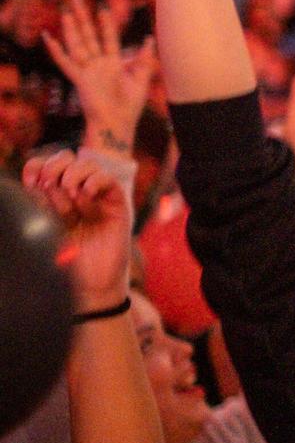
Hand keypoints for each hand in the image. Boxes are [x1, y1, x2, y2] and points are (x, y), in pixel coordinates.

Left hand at [22, 149, 132, 308]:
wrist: (92, 283)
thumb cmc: (70, 262)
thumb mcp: (48, 230)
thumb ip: (42, 206)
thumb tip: (34, 181)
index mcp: (56, 198)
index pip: (46, 168)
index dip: (36, 166)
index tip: (30, 180)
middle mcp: (77, 194)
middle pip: (66, 159)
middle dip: (53, 166)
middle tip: (47, 183)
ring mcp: (98, 198)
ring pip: (88, 164)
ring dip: (74, 173)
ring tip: (68, 191)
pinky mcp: (117, 205)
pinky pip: (109, 180)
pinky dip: (95, 180)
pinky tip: (85, 193)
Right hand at [43, 0, 154, 154]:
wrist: (118, 123)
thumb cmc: (130, 105)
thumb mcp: (141, 79)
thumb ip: (145, 59)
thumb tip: (150, 39)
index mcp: (113, 63)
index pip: (108, 38)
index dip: (106, 24)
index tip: (102, 8)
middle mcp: (98, 64)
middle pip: (89, 35)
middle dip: (83, 17)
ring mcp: (87, 71)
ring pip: (77, 45)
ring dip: (71, 29)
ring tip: (66, 11)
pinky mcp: (79, 80)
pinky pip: (65, 63)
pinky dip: (56, 50)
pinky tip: (48, 38)